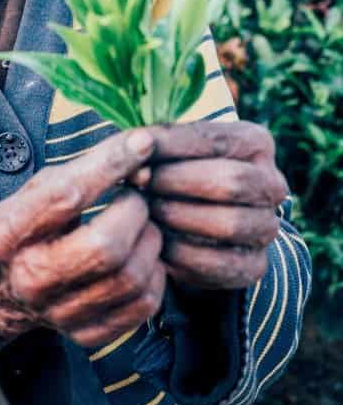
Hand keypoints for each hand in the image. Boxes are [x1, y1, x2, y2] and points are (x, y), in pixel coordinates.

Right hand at [0, 129, 165, 348]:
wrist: (7, 286)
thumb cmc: (33, 223)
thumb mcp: (39, 188)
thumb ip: (85, 169)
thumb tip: (143, 148)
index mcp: (9, 232)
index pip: (66, 195)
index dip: (110, 164)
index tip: (141, 143)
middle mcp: (30, 277)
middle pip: (105, 247)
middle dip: (134, 211)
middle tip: (136, 197)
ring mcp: (59, 313)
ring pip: (131, 276)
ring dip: (150, 240)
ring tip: (141, 224)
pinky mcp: (87, 335)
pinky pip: (143, 304)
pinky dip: (155, 273)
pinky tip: (143, 256)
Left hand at [145, 122, 287, 289]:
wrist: (188, 222)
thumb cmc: (173, 170)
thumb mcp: (168, 149)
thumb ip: (154, 144)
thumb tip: (135, 145)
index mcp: (255, 143)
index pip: (214, 139)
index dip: (170, 144)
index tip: (132, 148)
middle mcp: (271, 184)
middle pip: (230, 182)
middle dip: (176, 181)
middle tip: (138, 182)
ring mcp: (267, 227)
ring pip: (229, 223)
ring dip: (179, 217)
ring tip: (144, 211)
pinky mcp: (255, 265)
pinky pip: (221, 264)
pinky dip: (183, 255)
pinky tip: (156, 243)